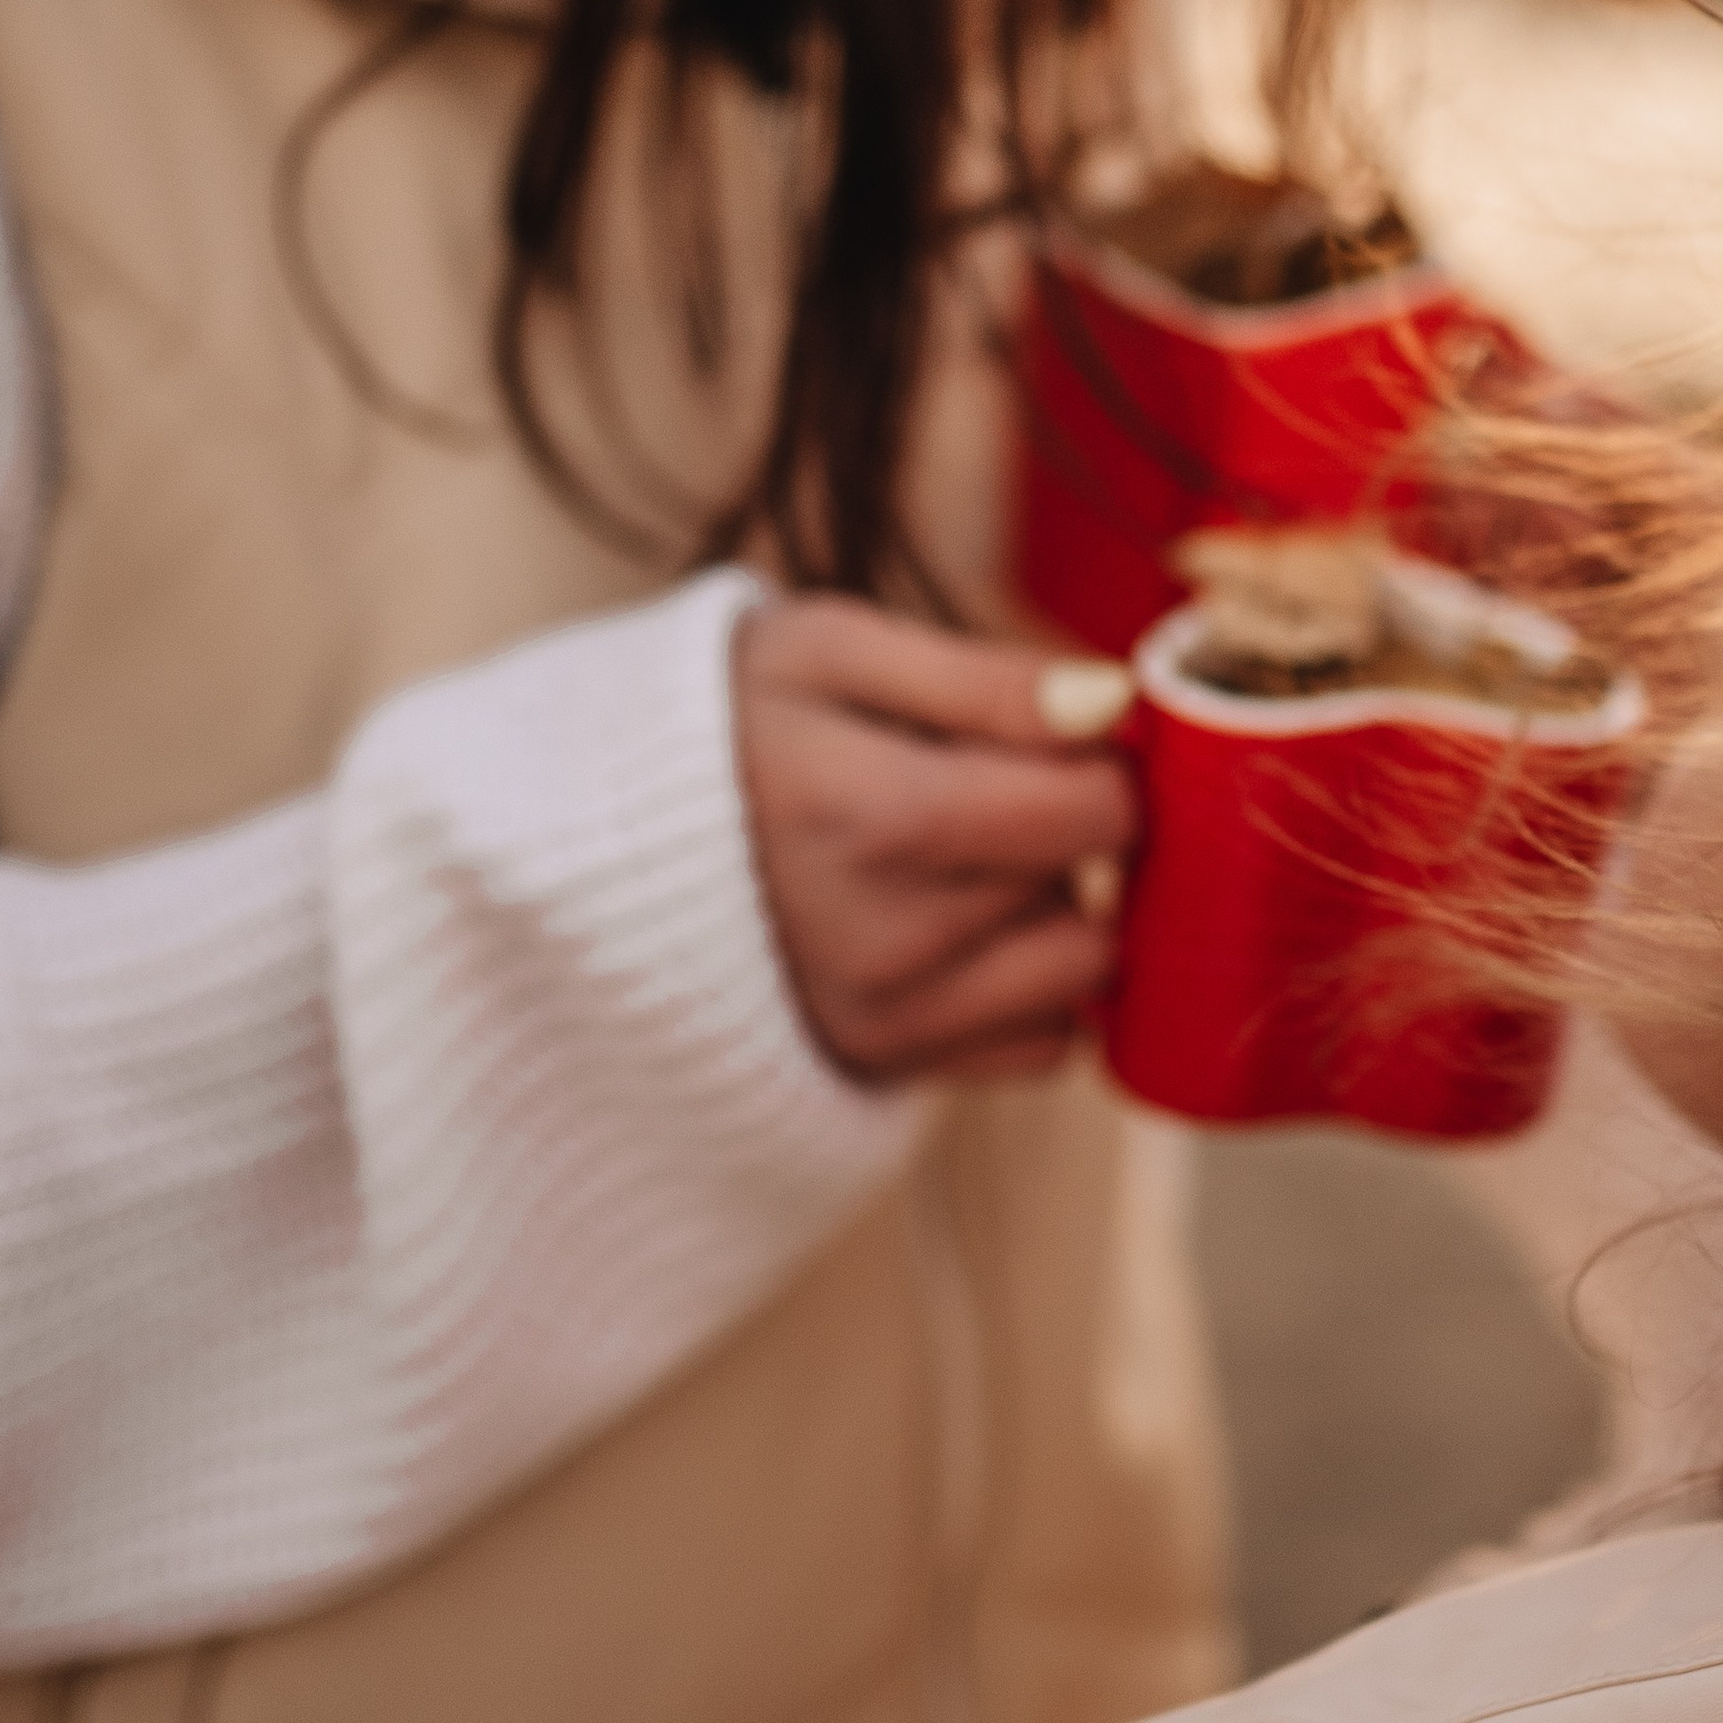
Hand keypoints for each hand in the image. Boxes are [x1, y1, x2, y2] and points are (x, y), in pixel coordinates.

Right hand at [733, 601, 1136, 1084]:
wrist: (608, 844)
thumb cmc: (734, 722)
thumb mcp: (833, 652)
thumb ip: (983, 679)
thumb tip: (1114, 706)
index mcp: (870, 815)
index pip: (1095, 809)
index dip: (1106, 763)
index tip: (1057, 737)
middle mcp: (881, 940)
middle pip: (1092, 888)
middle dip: (1071, 833)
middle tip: (985, 790)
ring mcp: (884, 1021)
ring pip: (1082, 976)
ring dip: (1056, 916)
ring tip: (964, 864)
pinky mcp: (886, 1070)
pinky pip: (1043, 1046)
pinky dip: (1028, 991)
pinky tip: (954, 932)